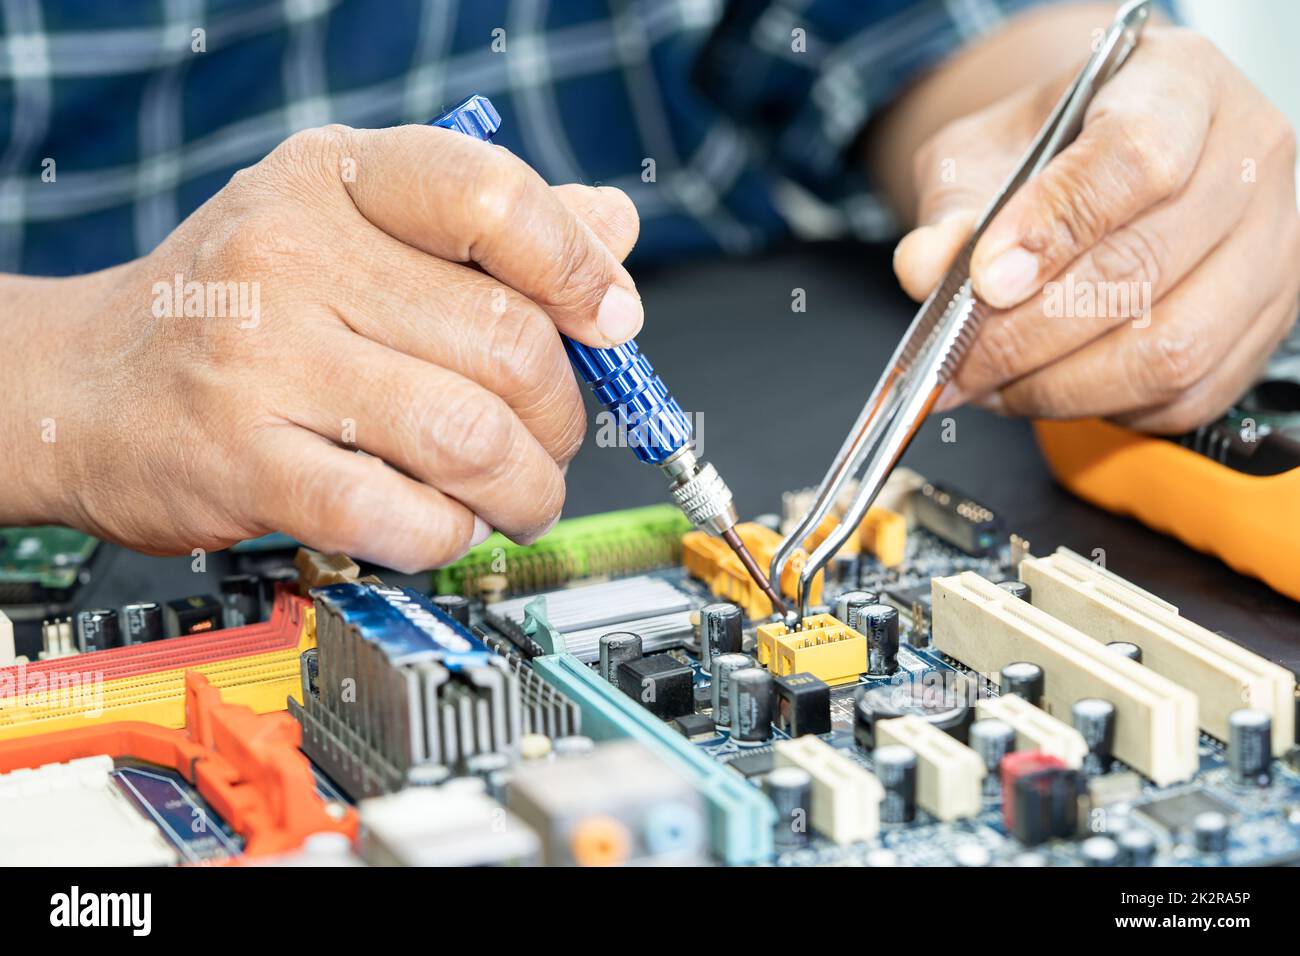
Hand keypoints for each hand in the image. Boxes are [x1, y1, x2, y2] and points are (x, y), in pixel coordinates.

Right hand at [4, 124, 640, 570]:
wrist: (82, 382)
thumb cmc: (240, 304)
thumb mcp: (351, 223)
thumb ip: (485, 224)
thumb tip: (612, 231)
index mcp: (336, 178)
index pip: (493, 197)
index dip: (580, 269)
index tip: (610, 322)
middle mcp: (295, 253)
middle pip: (507, 342)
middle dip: (561, 415)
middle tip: (550, 441)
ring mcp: (262, 359)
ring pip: (469, 439)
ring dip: (526, 489)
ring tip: (519, 496)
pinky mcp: (243, 461)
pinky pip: (398, 515)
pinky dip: (449, 535)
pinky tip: (444, 525)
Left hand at [894, 27, 1299, 432]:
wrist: (1089, 168)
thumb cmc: (1043, 154)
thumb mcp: (978, 155)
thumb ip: (950, 210)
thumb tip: (925, 269)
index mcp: (1179, 83)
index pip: (1137, 158)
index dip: (1054, 228)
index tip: (984, 279)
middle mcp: (1246, 159)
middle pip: (1145, 266)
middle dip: (1029, 334)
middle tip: (960, 362)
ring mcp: (1270, 246)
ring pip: (1171, 347)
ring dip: (1061, 385)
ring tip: (992, 384)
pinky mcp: (1265, 322)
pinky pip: (1187, 393)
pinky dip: (1103, 406)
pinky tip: (1046, 390)